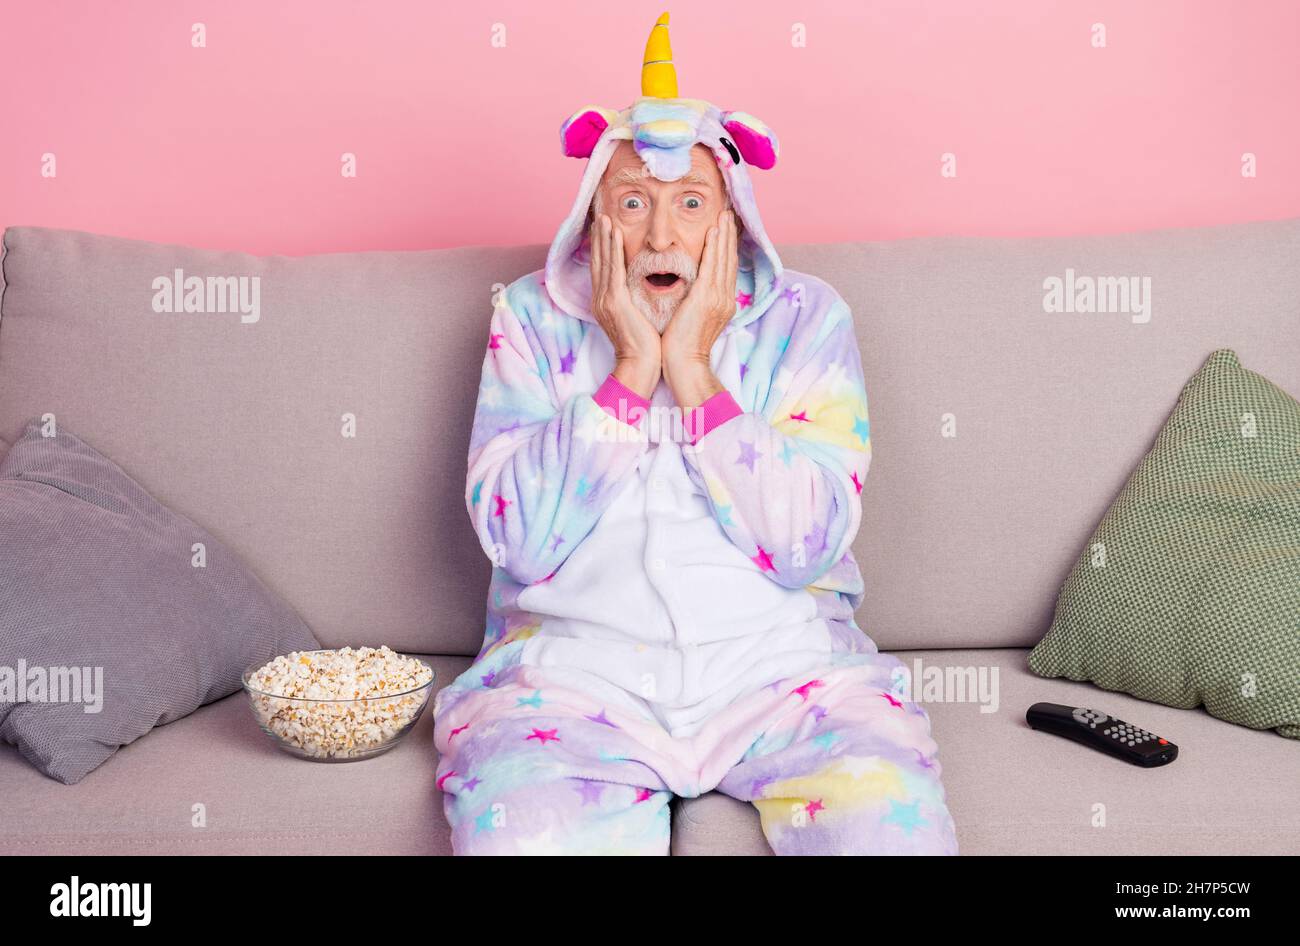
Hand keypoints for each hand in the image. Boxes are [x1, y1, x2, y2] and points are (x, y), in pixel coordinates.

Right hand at [589, 213, 661, 397]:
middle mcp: (602, 298)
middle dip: (599, 238)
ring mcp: (606, 299)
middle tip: (600, 216)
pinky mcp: (615, 301)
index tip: (605, 230)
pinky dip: (612, 249)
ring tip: (604, 217)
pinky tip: (614, 233)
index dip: (603, 248)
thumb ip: (635, 301)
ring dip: (603, 237)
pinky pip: (613, 269)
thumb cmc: (644, 346)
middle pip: (598, 261)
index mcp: (607, 303)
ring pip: (603, 261)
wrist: (639, 365)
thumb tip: (644, 290)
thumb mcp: (637, 318)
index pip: (604, 269)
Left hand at [662, 209, 737, 408]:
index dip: (727, 248)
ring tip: (724, 216)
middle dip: (730, 236)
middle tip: (729, 215)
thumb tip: (688, 289)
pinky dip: (714, 247)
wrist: (684, 364)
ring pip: (724, 259)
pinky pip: (712, 266)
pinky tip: (714, 231)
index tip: (725, 230)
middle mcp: (724, 298)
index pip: (726, 269)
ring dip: (724, 235)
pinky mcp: (707, 298)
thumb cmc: (681, 346)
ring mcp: (718, 298)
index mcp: (721, 303)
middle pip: (730, 260)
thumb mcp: (692, 319)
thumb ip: (695, 301)